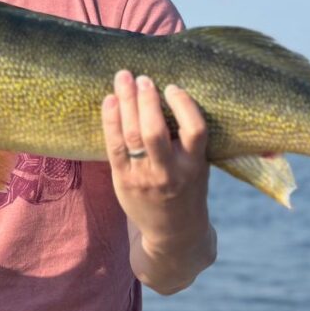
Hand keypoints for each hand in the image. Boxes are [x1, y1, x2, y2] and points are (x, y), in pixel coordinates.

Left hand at [101, 70, 211, 250]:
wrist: (174, 233)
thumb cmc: (187, 190)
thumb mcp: (199, 167)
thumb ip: (187, 140)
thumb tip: (169, 95)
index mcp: (194, 166)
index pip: (194, 130)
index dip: (184, 105)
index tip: (173, 87)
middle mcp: (169, 173)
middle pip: (155, 132)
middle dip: (146, 100)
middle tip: (142, 77)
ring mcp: (144, 177)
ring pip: (132, 136)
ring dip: (126, 103)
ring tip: (123, 78)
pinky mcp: (124, 180)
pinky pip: (114, 147)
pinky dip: (110, 121)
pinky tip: (110, 101)